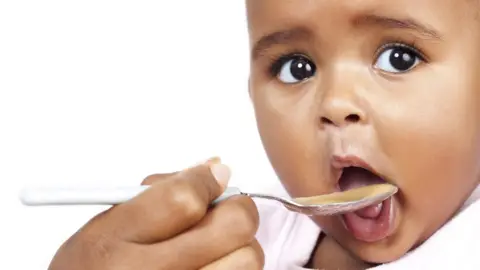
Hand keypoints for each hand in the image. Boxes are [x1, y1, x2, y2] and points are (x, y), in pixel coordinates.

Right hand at [48, 158, 263, 269]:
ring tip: (215, 248)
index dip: (207, 180)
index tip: (213, 177)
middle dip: (234, 209)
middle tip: (222, 212)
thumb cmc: (95, 268)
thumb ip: (158, 191)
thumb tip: (216, 167)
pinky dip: (234, 267)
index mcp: (116, 240)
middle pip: (233, 225)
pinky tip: (212, 266)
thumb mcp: (106, 225)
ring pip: (249, 257)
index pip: (185, 198)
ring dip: (239, 246)